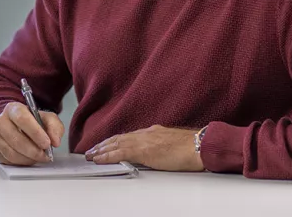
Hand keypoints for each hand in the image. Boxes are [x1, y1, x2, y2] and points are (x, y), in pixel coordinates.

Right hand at [0, 101, 63, 165]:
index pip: (22, 119)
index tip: (47, 143)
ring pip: (12, 152)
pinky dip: (22, 162)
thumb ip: (54, 127)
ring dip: (29, 158)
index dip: (35, 132)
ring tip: (39, 157)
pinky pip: (8, 159)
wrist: (16, 127)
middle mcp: (1, 121)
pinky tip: (29, 158)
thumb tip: (55, 141)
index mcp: (13, 109)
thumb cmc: (32, 122)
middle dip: (33, 150)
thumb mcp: (47, 119)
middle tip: (45, 155)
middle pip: (16, 138)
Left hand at [85, 125, 203, 170]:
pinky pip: (120, 152)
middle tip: (91, 151)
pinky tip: (99, 159)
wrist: (200, 146)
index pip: (128, 136)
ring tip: (91, 155)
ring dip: (101, 150)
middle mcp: (145, 134)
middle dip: (103, 145)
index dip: (114, 141)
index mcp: (152, 132)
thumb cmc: (192, 147)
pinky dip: (107, 156)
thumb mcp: (171, 143)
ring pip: (116, 144)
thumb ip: (159, 145)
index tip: (105, 145)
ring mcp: (143, 141)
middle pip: (118, 138)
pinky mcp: (143, 150)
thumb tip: (153, 151)